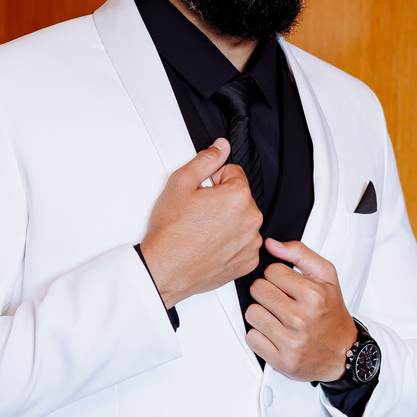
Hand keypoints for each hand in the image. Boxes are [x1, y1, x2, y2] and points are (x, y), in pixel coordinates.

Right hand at [140, 139, 263, 308]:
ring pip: (242, 220)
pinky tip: (210, 245)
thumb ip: (206, 160)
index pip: (233, 173)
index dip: (214, 180)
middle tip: (198, 213)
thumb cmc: (171, 232)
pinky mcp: (247, 262)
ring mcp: (251, 243)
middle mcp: (251, 219)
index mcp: (238, 196)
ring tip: (202, 230)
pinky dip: (230, 242)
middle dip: (222, 200)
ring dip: (227, 221)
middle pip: (240, 197)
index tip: (202, 193)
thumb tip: (221, 147)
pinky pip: (243, 243)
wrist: (166, 269)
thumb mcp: (181, 183)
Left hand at [244, 239, 357, 381]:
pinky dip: (259, 335)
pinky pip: (252, 338)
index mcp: (313, 295)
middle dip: (265, 292)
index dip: (275, 274)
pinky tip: (273, 332)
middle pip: (258, 290)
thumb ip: (299, 253)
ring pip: (251, 313)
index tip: (284, 284)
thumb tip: (271, 244)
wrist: (345, 352)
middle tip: (279, 299)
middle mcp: (301, 319)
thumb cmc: (332, 313)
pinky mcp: (282, 360)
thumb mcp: (326, 276)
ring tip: (275, 315)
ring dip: (260, 312)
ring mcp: (290, 341)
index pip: (271, 270)